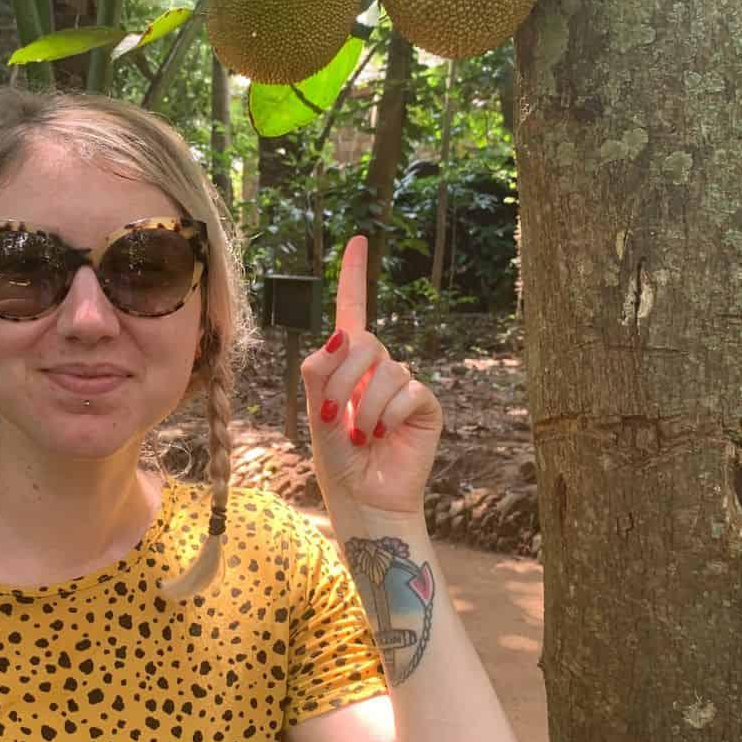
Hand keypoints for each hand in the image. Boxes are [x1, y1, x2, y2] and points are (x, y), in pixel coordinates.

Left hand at [300, 234, 443, 517]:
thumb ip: (319, 373)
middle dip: (344, 376)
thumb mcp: (316, 413)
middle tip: (338, 415)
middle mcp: (377, 368)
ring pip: (387, 369)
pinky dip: (390, 415)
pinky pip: (409, 390)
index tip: (358, 240)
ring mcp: (403, 385)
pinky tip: (385, 437)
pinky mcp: (425, 405)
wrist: (365, 500)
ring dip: (367, 406)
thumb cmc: (337, 460)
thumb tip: (340, 333)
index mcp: (346, 364)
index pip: (351, 311)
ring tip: (363, 436)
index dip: (354, 276)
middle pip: (364, 340)